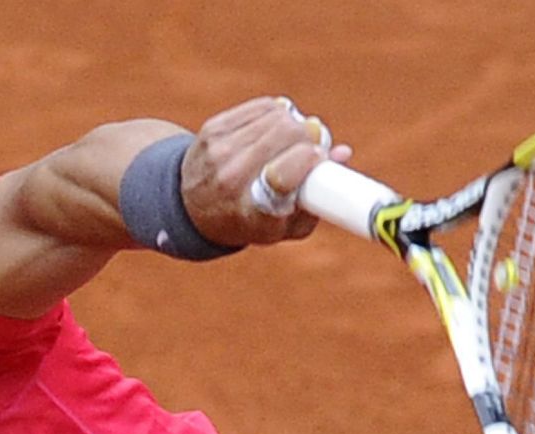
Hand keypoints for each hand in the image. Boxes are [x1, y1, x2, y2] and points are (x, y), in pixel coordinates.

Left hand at [179, 96, 352, 247]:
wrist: (192, 207)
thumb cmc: (249, 220)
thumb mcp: (284, 226)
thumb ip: (319, 200)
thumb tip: (341, 152)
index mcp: (251, 215)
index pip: (282, 178)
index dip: (307, 161)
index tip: (320, 158)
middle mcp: (231, 182)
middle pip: (286, 135)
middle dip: (309, 136)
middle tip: (314, 146)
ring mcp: (219, 152)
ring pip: (278, 117)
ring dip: (295, 124)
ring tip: (293, 140)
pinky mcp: (214, 129)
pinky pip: (263, 107)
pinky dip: (277, 114)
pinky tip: (275, 128)